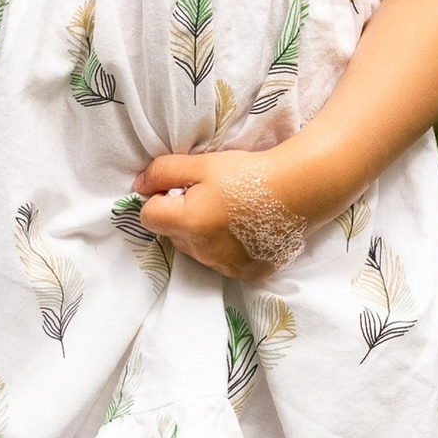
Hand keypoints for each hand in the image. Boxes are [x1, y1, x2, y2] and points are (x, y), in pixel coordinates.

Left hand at [137, 151, 313, 281]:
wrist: (300, 190)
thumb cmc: (248, 173)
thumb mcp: (202, 164)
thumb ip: (163, 172)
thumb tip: (138, 186)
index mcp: (188, 222)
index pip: (149, 216)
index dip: (160, 199)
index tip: (182, 189)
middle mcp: (203, 251)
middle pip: (173, 235)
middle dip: (182, 217)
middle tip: (212, 197)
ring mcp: (225, 266)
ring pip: (196, 250)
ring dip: (203, 234)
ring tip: (231, 212)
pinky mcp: (246, 273)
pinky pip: (222, 262)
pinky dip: (227, 248)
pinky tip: (245, 229)